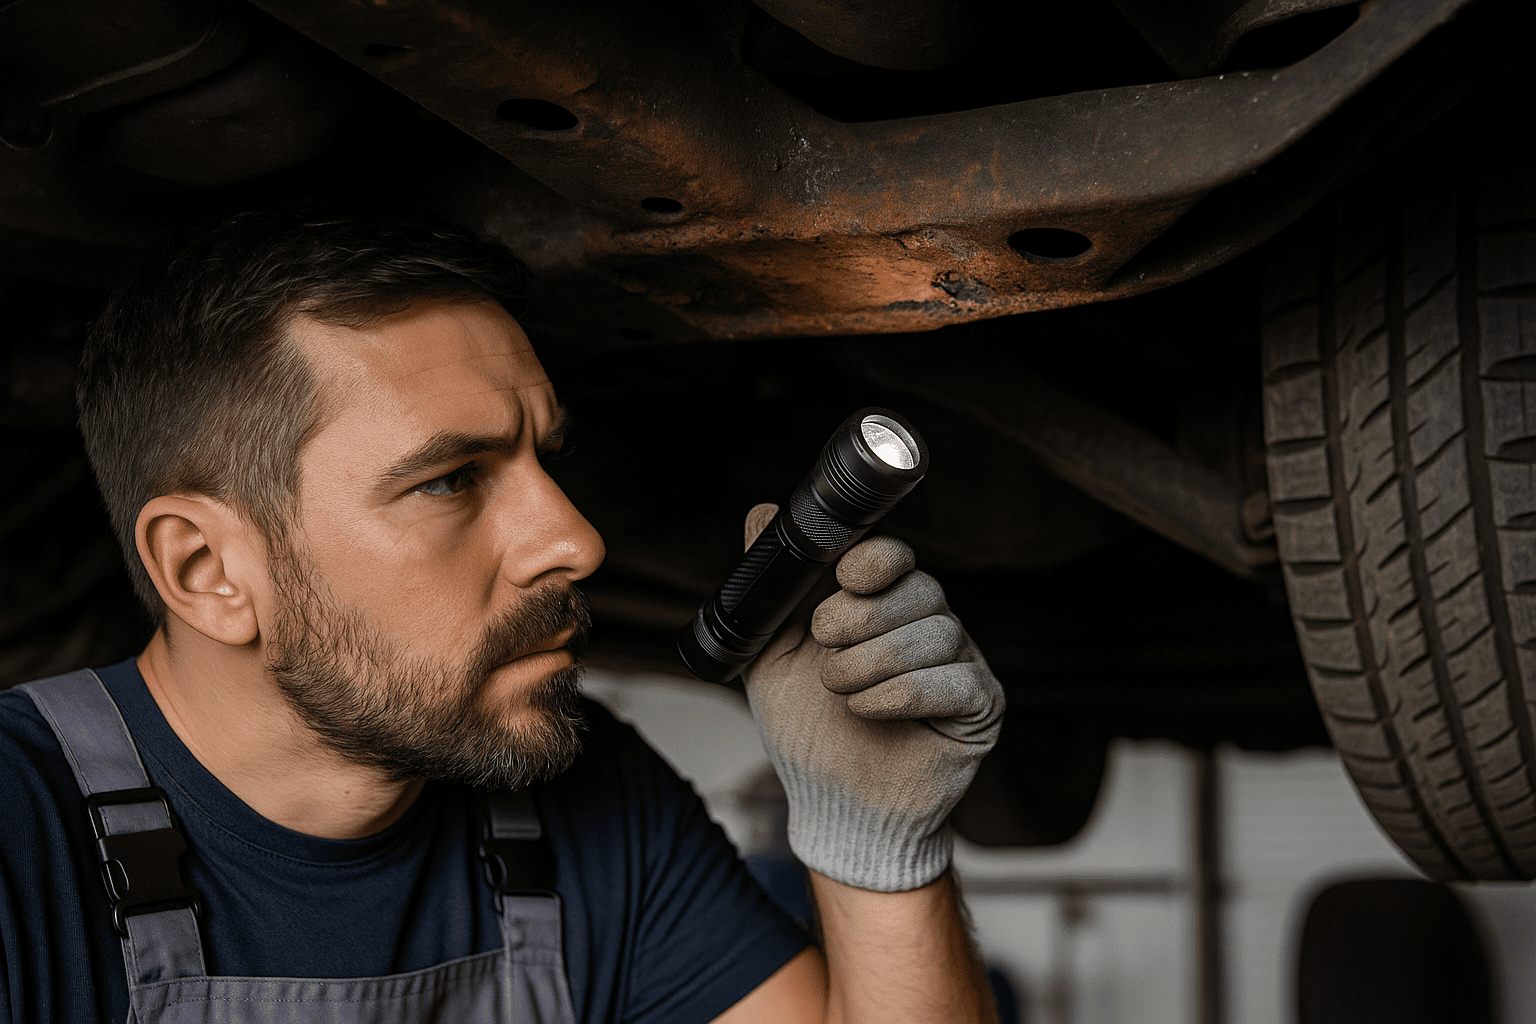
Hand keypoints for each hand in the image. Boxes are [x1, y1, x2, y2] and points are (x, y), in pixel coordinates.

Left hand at [741, 503, 1003, 891]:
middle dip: (860, 618)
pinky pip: (952, 681)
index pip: (897, 557)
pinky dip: (899, 694)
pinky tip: (868, 712)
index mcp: (885, 605)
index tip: (845, 575)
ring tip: (839, 693)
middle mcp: (930, 626)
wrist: (834, 807)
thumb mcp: (771, 654)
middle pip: (918, 590)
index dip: (875, 559)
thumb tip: (762, 513)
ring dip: (872, 664)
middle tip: (824, 652)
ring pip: (935, 634)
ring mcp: (961, 664)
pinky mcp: (981, 707)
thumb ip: (772, 588)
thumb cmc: (809, 732)